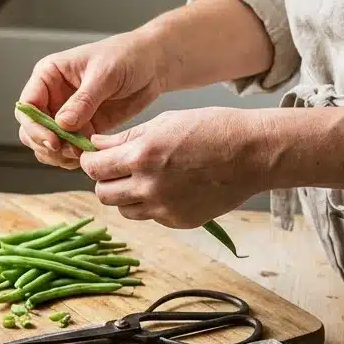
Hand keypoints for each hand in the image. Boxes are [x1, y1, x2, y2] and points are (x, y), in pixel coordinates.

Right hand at [17, 30, 168, 168]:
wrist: (152, 65)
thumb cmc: (127, 56)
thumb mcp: (104, 74)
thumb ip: (83, 100)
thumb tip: (62, 124)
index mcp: (49, 75)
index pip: (27, 105)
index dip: (34, 126)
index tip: (53, 140)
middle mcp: (52, 96)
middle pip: (31, 129)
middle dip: (46, 144)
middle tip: (68, 151)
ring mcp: (66, 114)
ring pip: (46, 143)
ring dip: (58, 155)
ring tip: (80, 155)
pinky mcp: (83, 128)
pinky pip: (68, 149)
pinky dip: (73, 158)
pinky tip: (87, 157)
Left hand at [79, 108, 271, 228]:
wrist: (253, 154)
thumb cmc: (212, 129)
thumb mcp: (165, 122)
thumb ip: (126, 138)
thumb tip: (96, 145)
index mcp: (143, 155)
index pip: (95, 168)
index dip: (90, 162)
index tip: (94, 158)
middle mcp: (149, 186)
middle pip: (103, 194)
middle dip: (104, 181)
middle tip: (115, 170)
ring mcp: (165, 208)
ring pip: (124, 210)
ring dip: (125, 196)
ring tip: (142, 179)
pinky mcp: (179, 221)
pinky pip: (151, 216)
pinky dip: (151, 204)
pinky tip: (169, 187)